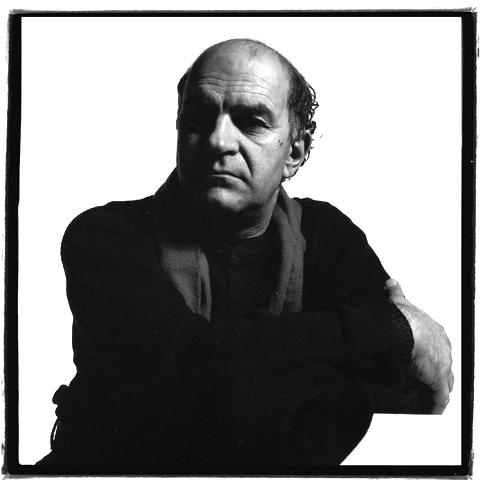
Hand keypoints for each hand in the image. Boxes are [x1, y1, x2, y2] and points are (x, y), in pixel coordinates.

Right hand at [385, 279, 452, 413]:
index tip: (425, 361)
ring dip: (436, 390)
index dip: (431, 356)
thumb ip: (396, 292)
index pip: (438, 348)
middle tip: (426, 381)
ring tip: (428, 398)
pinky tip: (432, 410)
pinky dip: (436, 404)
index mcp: (436, 332)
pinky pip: (440, 397)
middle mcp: (443, 349)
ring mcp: (442, 366)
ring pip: (444, 383)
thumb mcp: (399, 301)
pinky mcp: (437, 380)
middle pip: (443, 366)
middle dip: (436, 374)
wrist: (404, 329)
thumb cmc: (402, 318)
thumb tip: (391, 282)